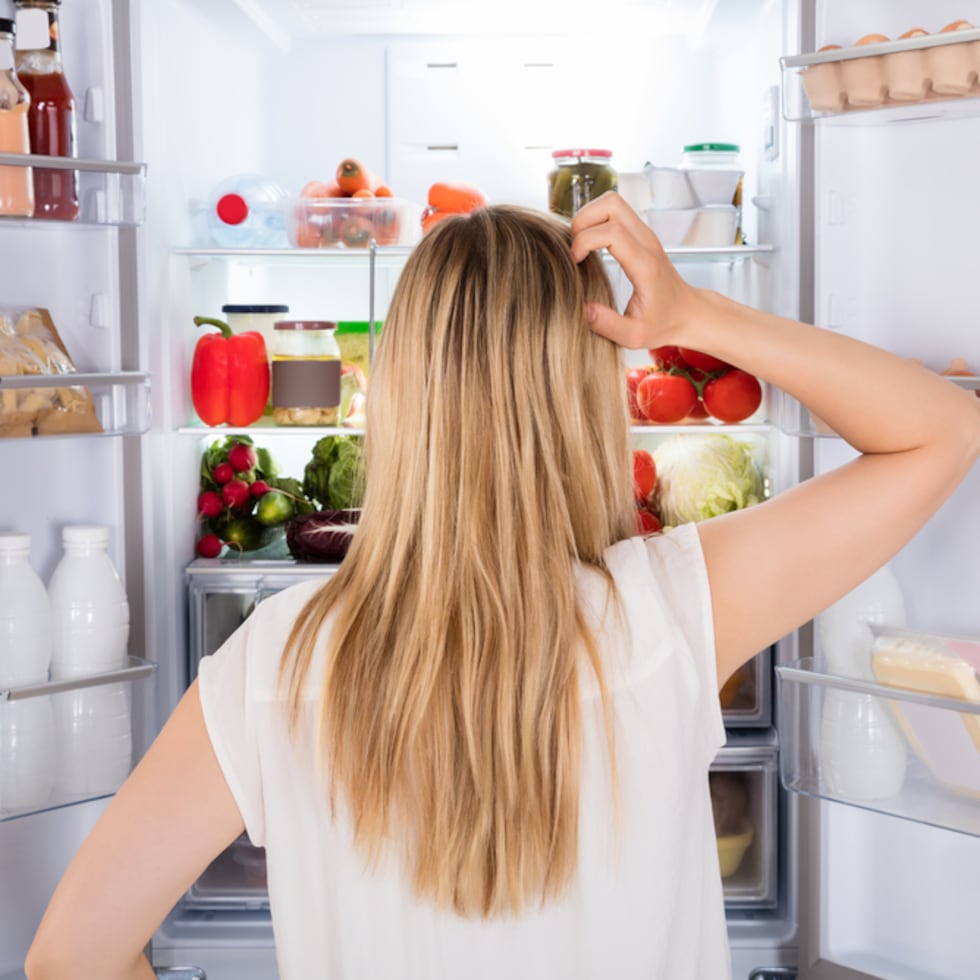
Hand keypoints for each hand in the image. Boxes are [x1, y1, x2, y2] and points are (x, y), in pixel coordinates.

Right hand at [569, 192, 701, 349]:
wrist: (688, 312)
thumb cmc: (662, 324)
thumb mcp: (633, 336)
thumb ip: (607, 325)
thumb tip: (583, 308)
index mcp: (645, 264)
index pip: (611, 232)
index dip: (584, 241)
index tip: (575, 263)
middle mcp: (646, 242)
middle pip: (610, 203)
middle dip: (582, 220)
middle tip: (574, 247)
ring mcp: (644, 234)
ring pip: (611, 201)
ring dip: (588, 217)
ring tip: (579, 245)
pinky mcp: (640, 233)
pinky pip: (614, 212)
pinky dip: (595, 220)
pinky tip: (590, 246)